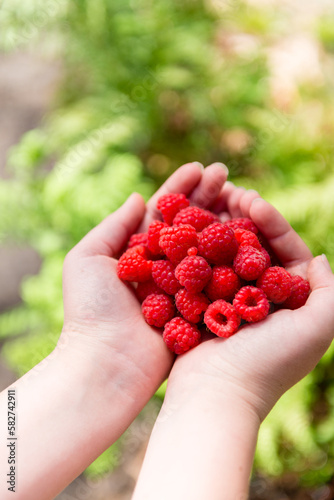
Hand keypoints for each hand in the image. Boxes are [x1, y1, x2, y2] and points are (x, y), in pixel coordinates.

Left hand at [60, 161, 228, 407]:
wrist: (106, 363)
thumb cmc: (91, 310)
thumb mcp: (87, 259)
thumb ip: (114, 226)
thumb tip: (140, 198)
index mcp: (137, 253)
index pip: (163, 213)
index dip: (181, 189)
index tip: (200, 167)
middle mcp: (163, 268)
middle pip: (189, 225)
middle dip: (207, 198)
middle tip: (225, 173)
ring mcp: (184, 288)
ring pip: (208, 247)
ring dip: (224, 220)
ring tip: (241, 194)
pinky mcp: (200, 309)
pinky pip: (219, 278)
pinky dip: (234, 257)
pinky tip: (249, 233)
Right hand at [167, 183, 333, 420]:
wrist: (216, 395)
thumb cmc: (267, 363)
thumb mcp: (317, 329)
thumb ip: (329, 292)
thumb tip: (318, 257)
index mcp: (292, 300)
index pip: (285, 249)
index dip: (271, 221)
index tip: (252, 201)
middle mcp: (263, 298)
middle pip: (254, 246)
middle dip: (243, 217)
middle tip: (228, 192)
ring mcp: (231, 301)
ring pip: (227, 253)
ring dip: (220, 226)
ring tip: (208, 201)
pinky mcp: (204, 305)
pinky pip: (203, 268)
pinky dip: (197, 247)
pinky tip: (187, 227)